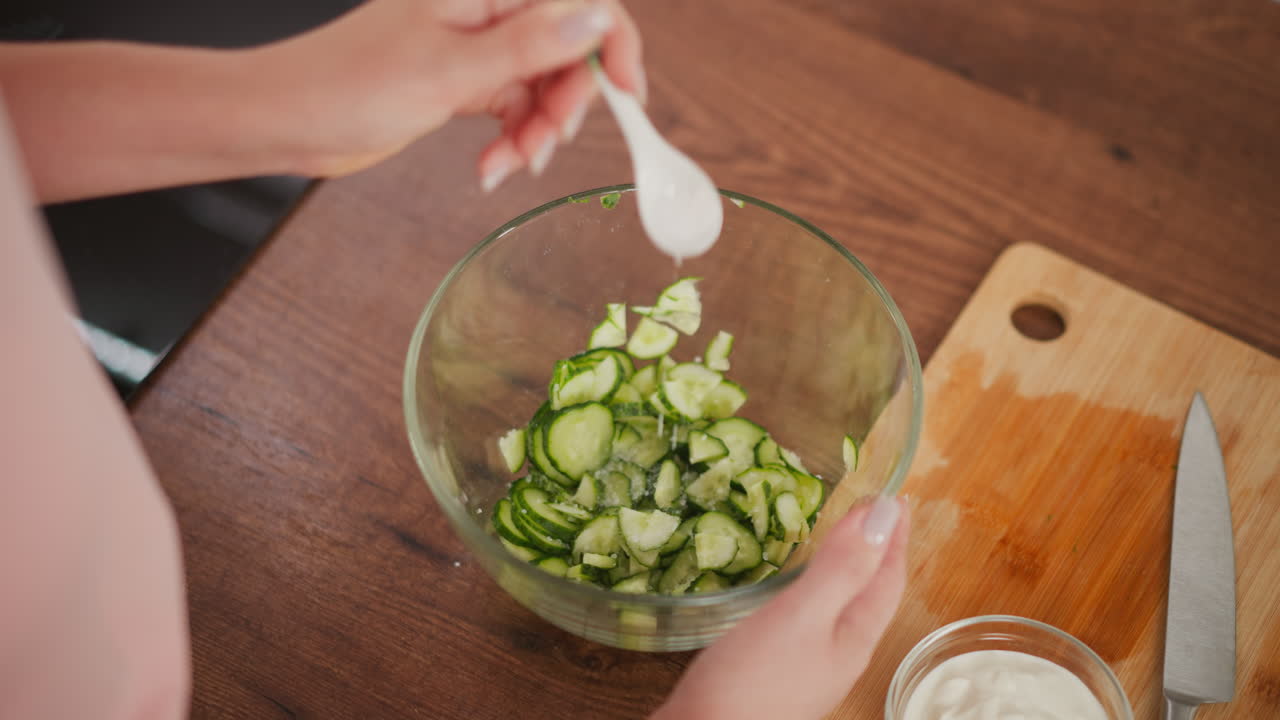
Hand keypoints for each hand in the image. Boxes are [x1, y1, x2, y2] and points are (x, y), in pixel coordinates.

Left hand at [261, 0, 643, 187]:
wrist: (287, 120)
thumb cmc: (346, 84)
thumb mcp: (450, 70)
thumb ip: (530, 46)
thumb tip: (597, 19)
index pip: (579, 4)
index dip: (612, 47)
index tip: (627, 97)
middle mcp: (486, 12)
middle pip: (566, 52)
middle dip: (564, 106)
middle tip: (544, 145)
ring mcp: (474, 48)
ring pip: (541, 88)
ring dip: (535, 134)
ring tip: (507, 166)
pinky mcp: (462, 82)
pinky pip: (512, 109)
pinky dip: (510, 142)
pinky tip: (490, 168)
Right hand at [652, 496, 909, 719]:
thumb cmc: (753, 682)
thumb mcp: (801, 615)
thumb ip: (843, 566)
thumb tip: (885, 513)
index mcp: (853, 639)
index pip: (887, 578)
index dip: (893, 535)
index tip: (896, 495)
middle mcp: (836, 654)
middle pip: (868, 593)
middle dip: (874, 550)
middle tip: (871, 511)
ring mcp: (805, 666)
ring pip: (837, 606)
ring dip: (843, 568)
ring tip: (837, 539)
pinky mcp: (772, 671)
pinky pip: (806, 617)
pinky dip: (808, 588)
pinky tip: (786, 587)